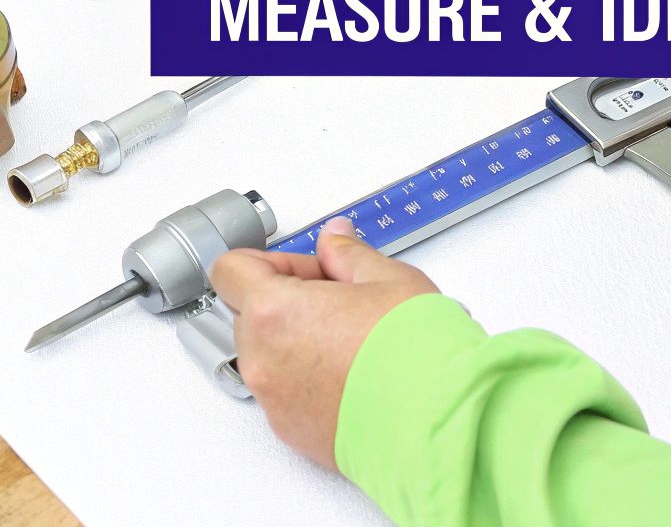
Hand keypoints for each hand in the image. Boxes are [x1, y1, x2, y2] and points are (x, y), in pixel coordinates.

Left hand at [209, 218, 438, 469]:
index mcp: (275, 311)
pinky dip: (308, 379)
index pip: (232, 270)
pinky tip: (354, 375)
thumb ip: (348, 255)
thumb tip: (335, 241)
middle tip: (341, 302)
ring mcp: (274, 400)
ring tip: (353, 342)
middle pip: (250, 313)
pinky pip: (285, 392)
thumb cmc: (416, 355)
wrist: (437, 422)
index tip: (307, 269)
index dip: (271, 262)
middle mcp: (263, 359)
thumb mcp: (389, 279)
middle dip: (288, 300)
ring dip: (297, 341)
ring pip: (268, 354)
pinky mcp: (290, 430)